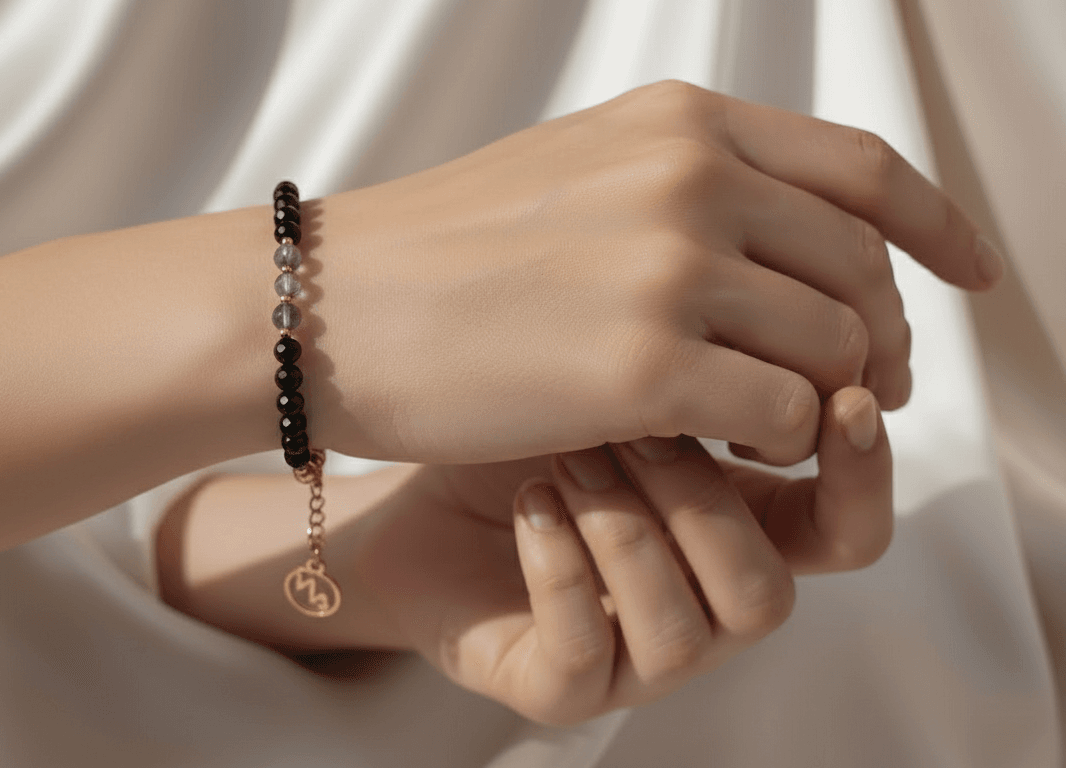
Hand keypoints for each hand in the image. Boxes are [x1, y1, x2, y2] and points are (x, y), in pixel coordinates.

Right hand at [309, 80, 998, 464]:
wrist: (330, 304)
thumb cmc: (437, 253)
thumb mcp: (576, 173)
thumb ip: (684, 184)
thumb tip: (785, 238)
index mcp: (679, 124)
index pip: (863, 169)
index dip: (938, 228)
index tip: (973, 278)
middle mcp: (691, 178)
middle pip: (862, 270)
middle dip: (886, 342)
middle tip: (864, 394)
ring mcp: (671, 268)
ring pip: (835, 349)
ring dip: (824, 403)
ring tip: (769, 432)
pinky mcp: (645, 365)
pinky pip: (783, 418)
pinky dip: (775, 447)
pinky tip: (726, 455)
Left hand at [355, 386, 890, 724]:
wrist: (421, 480)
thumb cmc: (528, 422)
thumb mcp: (629, 375)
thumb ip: (717, 360)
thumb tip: (790, 308)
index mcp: (743, 533)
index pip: (848, 535)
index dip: (862, 479)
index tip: (844, 399)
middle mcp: (702, 609)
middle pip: (766, 592)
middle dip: (699, 500)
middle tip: (632, 421)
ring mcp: (632, 660)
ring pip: (683, 632)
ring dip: (627, 533)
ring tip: (567, 462)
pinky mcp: (557, 687)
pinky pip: (585, 652)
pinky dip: (560, 569)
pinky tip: (531, 502)